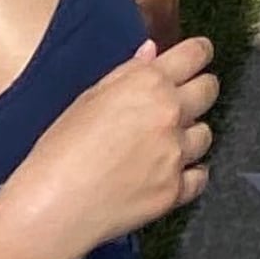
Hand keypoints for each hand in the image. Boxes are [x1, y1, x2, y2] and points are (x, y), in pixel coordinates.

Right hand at [6, 36, 219, 258]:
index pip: (196, 53)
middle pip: (209, 90)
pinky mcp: (174, 190)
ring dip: (189, 137)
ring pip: (205, 134)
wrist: (51, 207)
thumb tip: (151, 52)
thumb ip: (127, 72)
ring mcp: (175, 153)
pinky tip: (169, 174)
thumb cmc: (59, 151)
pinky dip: (189, 175)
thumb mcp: (88, 99)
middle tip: (180, 103)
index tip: (198, 59)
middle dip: (198, 92)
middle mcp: (169, 113)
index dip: (199, 54)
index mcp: (148, 82)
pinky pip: (199, 176)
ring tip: (163, 146)